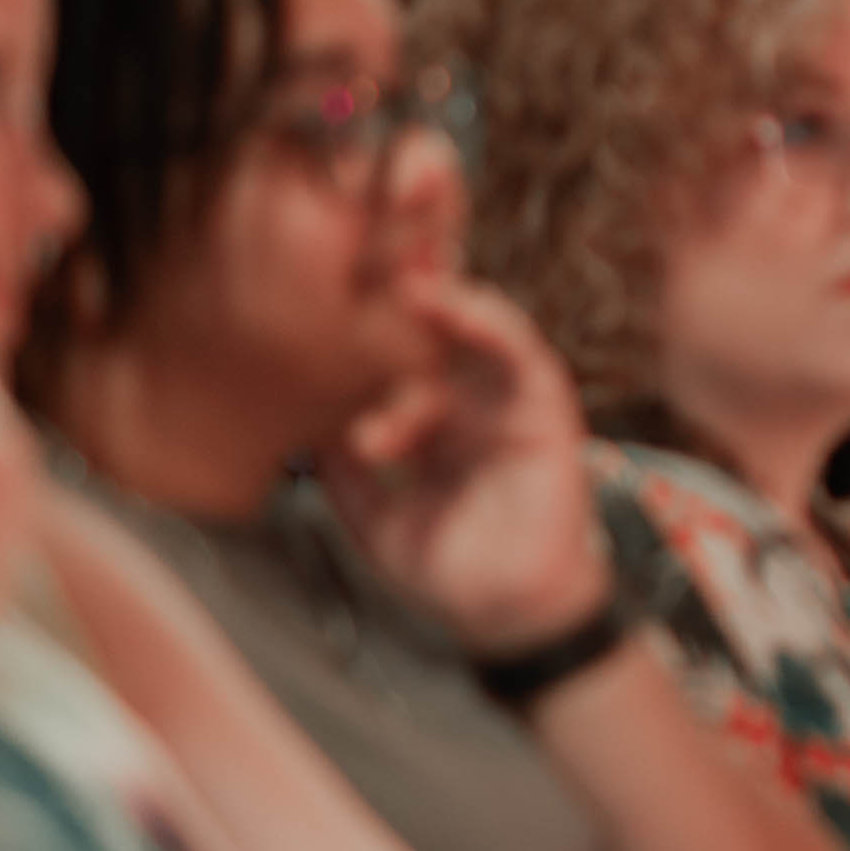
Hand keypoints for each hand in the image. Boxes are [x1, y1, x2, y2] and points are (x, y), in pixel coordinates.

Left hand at [315, 278, 611, 656]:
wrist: (507, 614)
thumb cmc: (451, 570)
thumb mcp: (372, 515)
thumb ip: (343, 469)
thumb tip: (303, 424)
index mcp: (432, 421)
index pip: (399, 356)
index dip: (367, 320)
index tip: (317, 291)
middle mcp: (471, 400)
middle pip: (440, 324)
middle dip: (411, 276)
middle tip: (368, 237)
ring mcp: (507, 402)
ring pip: (478, 326)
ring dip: (441, 292)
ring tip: (396, 277)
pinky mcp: (546, 410)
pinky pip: (519, 353)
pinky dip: (485, 321)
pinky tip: (445, 303)